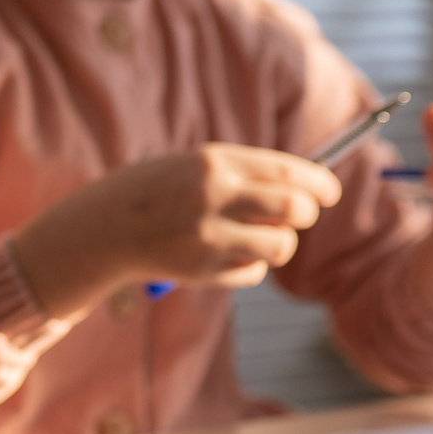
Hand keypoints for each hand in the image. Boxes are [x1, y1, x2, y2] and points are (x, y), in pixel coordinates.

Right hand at [14, 143, 344, 316]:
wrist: (104, 226)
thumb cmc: (160, 190)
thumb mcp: (197, 165)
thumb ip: (247, 173)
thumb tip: (309, 190)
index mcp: (214, 162)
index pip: (288, 171)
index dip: (320, 184)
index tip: (329, 193)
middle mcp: (213, 196)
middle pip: (295, 209)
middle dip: (305, 214)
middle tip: (296, 216)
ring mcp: (208, 235)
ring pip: (281, 245)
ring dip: (278, 243)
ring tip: (256, 237)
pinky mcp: (202, 269)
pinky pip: (253, 271)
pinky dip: (248, 265)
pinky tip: (221, 253)